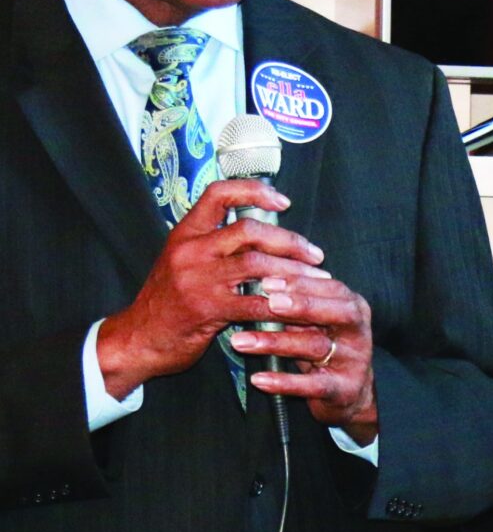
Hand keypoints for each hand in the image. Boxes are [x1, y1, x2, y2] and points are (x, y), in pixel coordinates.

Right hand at [97, 180, 328, 400]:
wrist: (137, 340)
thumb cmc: (167, 301)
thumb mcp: (183, 262)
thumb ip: (216, 246)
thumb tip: (265, 235)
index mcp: (185, 233)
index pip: (219, 194)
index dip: (255, 191)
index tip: (283, 202)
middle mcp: (190, 250)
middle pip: (249, 229)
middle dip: (289, 241)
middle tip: (314, 254)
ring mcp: (197, 279)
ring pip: (257, 264)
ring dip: (293, 272)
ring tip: (316, 279)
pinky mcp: (206, 309)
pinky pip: (254, 303)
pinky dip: (281, 305)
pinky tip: (297, 309)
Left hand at [228, 276, 377, 444]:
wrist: (351, 393)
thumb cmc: (328, 349)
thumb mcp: (318, 324)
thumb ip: (299, 307)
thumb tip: (261, 289)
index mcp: (355, 308)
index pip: (332, 288)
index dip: (302, 283)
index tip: (268, 282)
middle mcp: (358, 332)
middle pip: (337, 312)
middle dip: (302, 305)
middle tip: (269, 302)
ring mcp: (354, 361)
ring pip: (316, 347)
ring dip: (277, 342)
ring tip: (242, 341)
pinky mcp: (343, 390)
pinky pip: (312, 385)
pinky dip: (283, 382)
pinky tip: (259, 379)